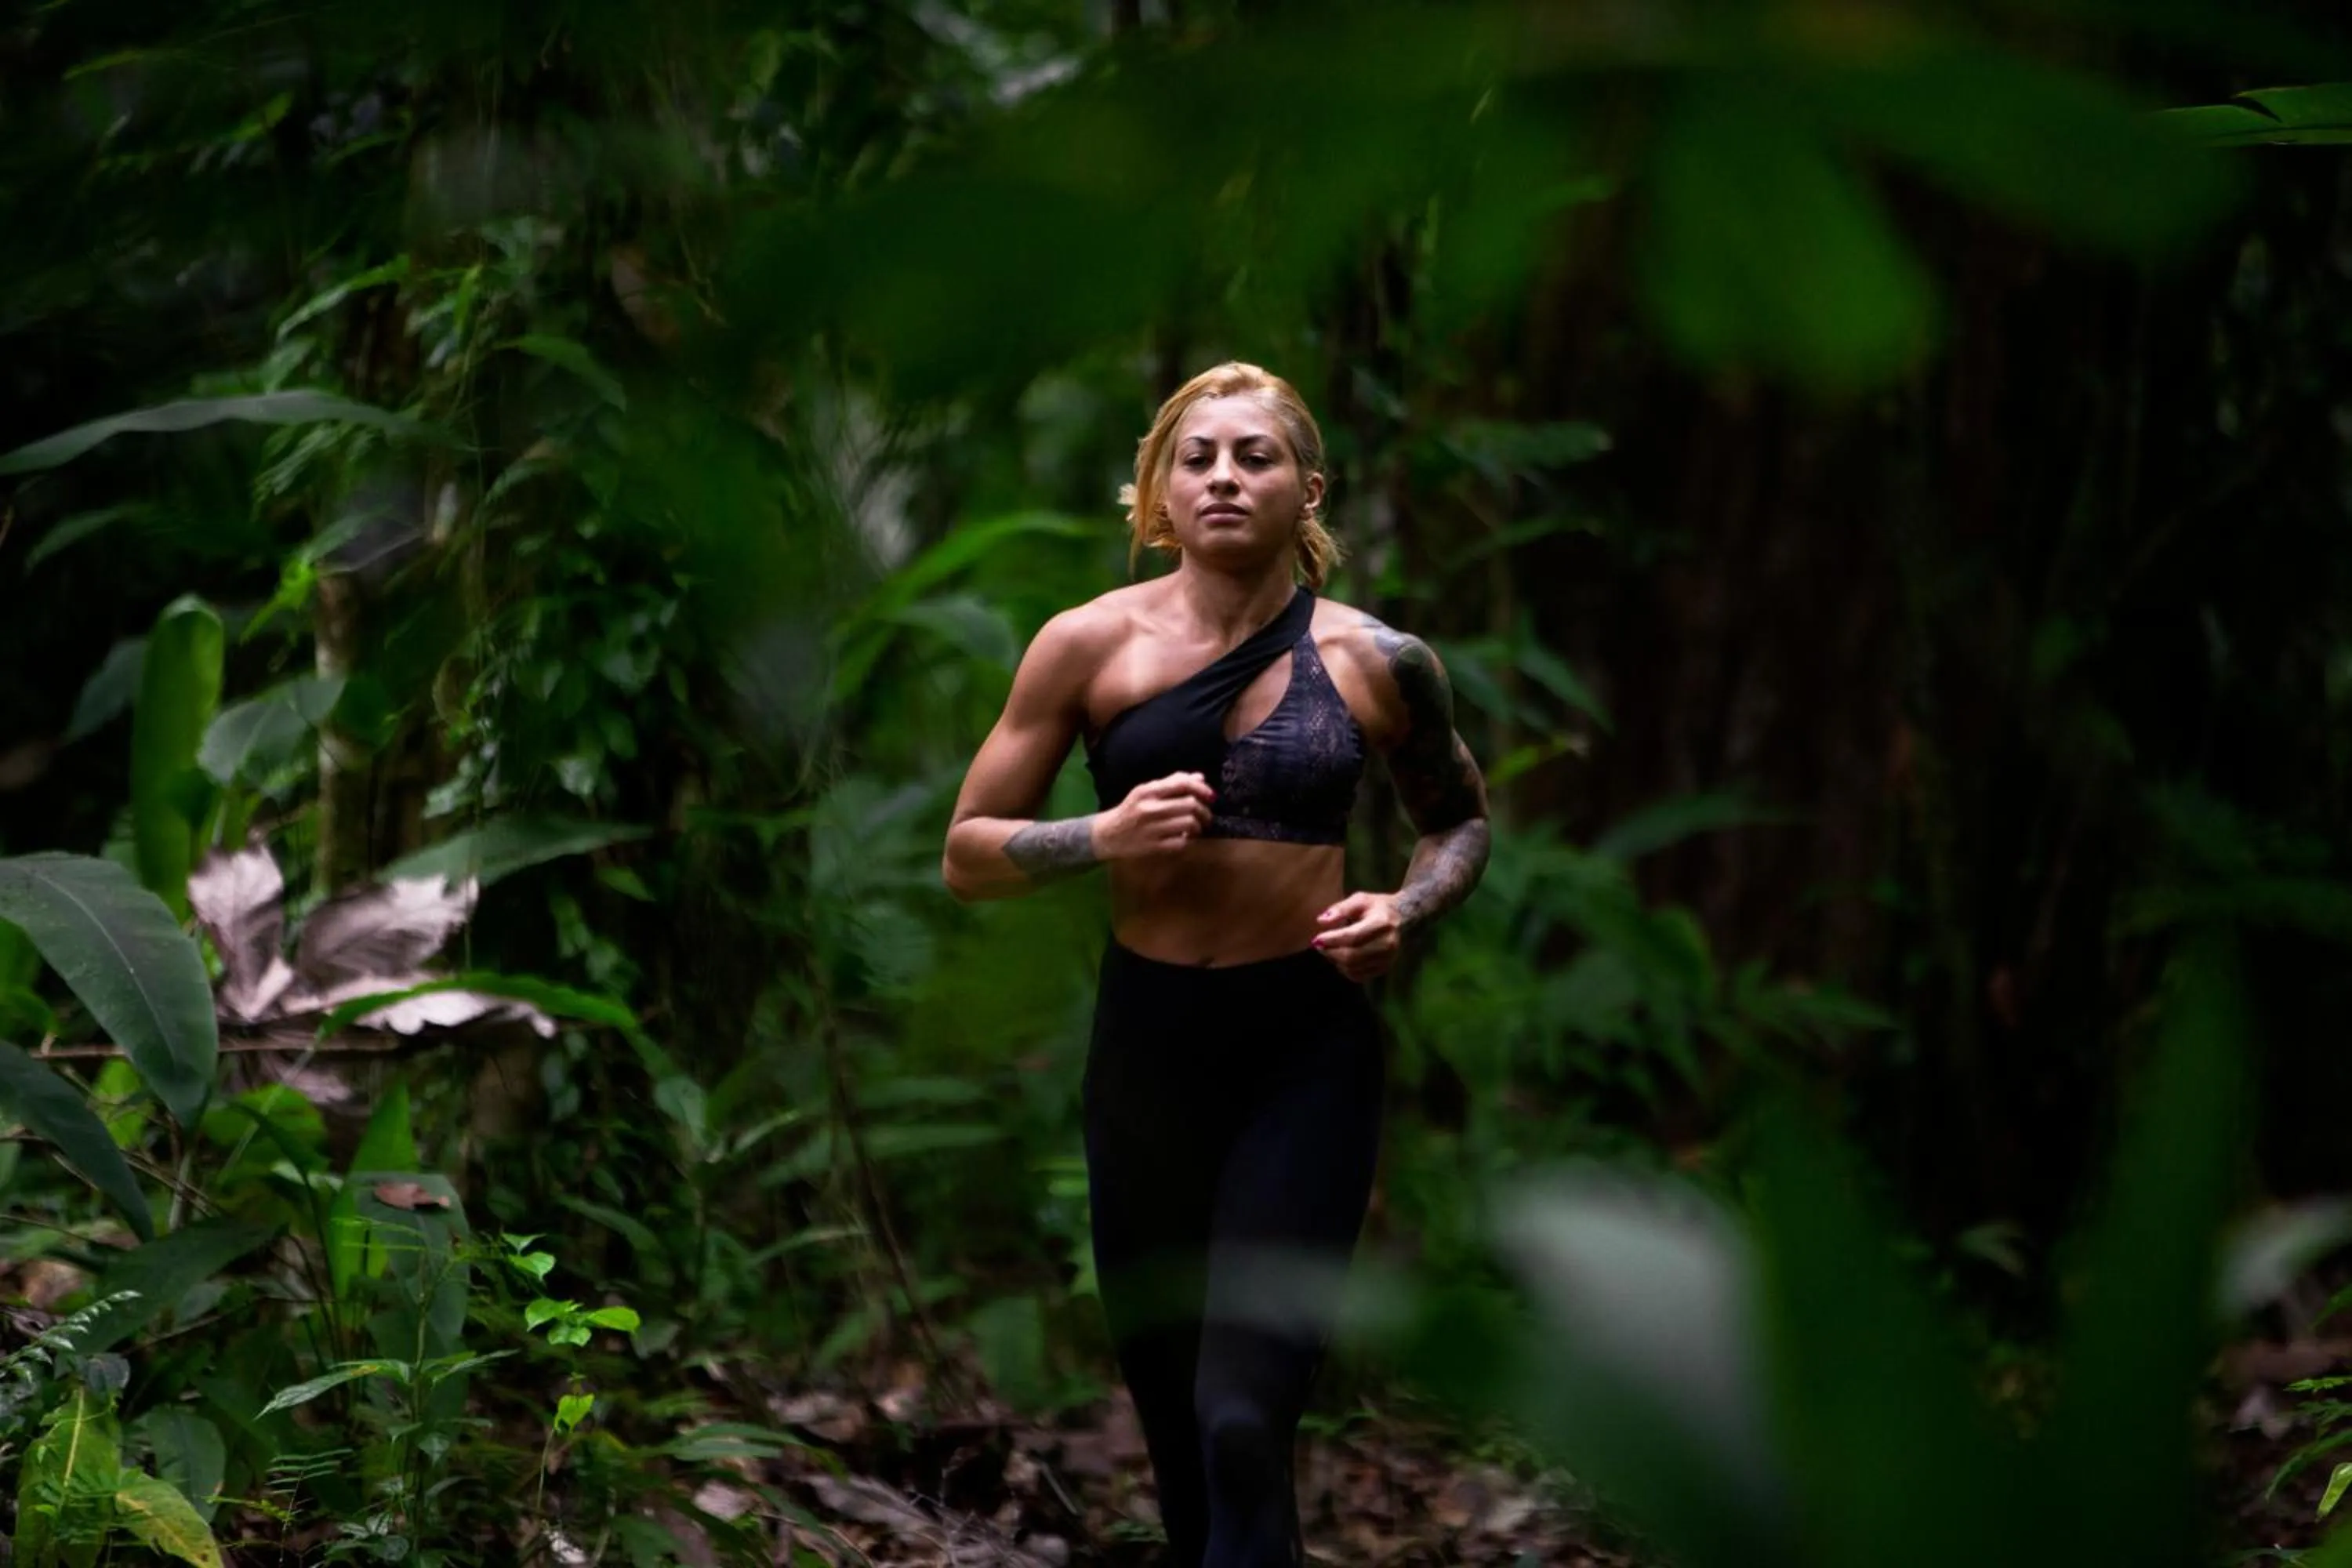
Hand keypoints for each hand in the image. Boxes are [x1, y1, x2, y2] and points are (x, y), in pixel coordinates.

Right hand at [1097, 772, 1215, 859]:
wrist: (1108, 835)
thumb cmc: (1130, 810)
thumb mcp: (1146, 792)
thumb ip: (1172, 783)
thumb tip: (1200, 778)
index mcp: (1148, 791)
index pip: (1182, 784)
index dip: (1202, 789)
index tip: (1210, 796)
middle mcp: (1150, 809)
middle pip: (1190, 804)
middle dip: (1204, 810)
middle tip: (1205, 815)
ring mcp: (1152, 829)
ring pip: (1189, 823)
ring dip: (1198, 826)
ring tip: (1196, 827)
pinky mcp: (1154, 847)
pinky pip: (1182, 842)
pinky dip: (1188, 840)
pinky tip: (1184, 838)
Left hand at [1312, 891, 1405, 980]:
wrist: (1402, 919)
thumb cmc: (1376, 907)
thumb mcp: (1359, 899)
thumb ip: (1341, 909)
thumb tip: (1321, 921)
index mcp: (1382, 923)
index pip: (1353, 937)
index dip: (1332, 940)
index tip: (1317, 939)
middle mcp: (1388, 944)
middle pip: (1352, 956)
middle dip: (1331, 952)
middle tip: (1319, 945)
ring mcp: (1387, 959)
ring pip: (1353, 968)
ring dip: (1335, 960)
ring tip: (1329, 949)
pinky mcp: (1383, 969)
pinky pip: (1358, 976)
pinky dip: (1344, 969)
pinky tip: (1341, 957)